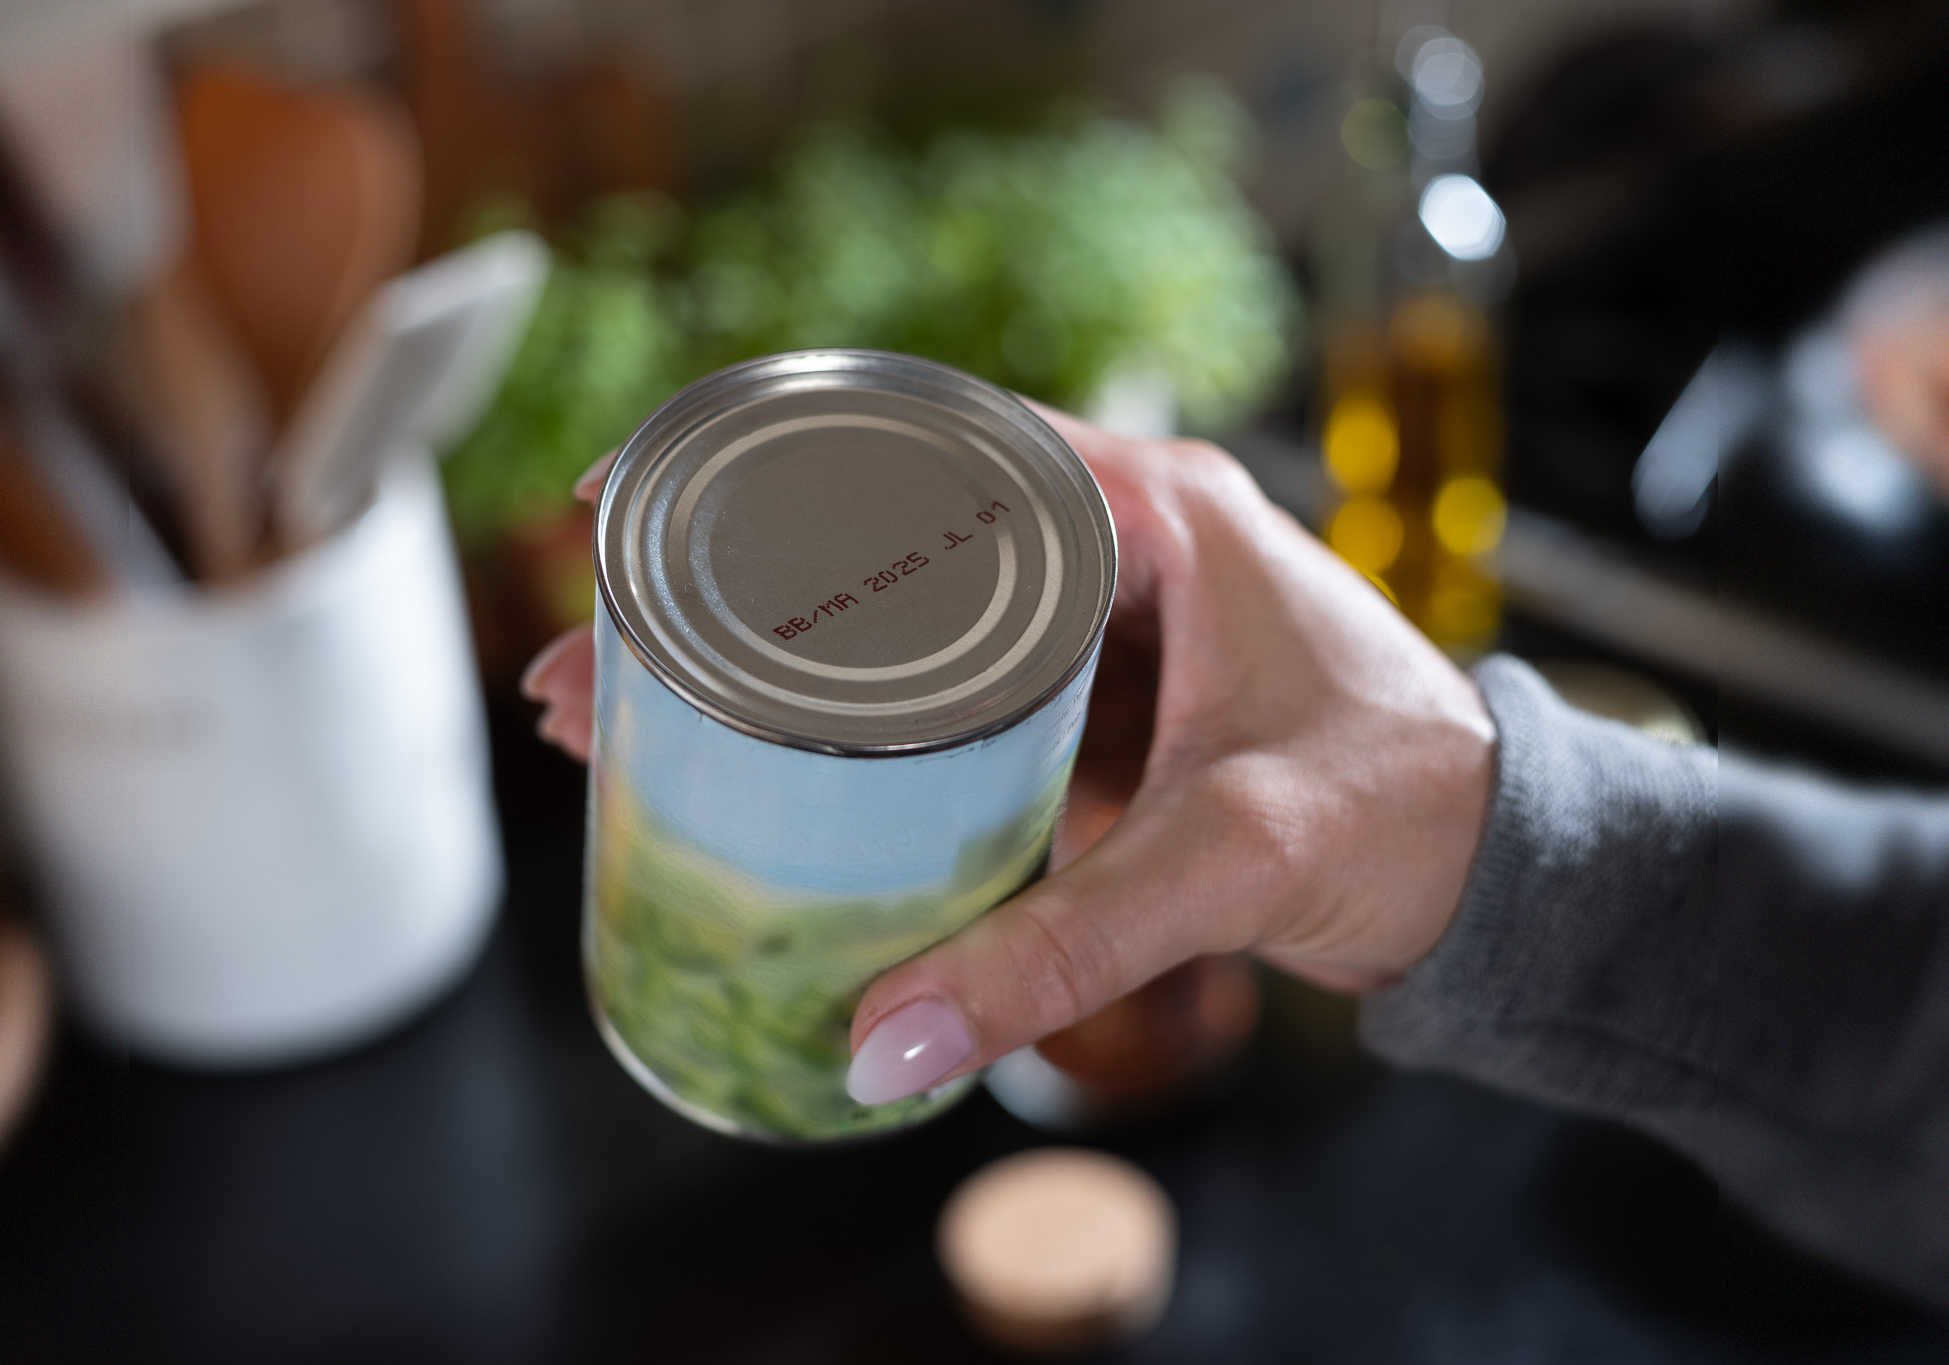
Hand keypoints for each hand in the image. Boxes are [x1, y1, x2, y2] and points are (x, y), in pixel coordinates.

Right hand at [521, 411, 1496, 1109]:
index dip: (758, 459)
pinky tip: (748, 755)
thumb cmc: (1403, 811)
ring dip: (766, 650)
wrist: (1496, 870)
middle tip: (590, 652)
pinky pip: (937, 687)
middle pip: (873, 534)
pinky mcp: (1086, 702)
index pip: (921, 441)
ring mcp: (1092, 622)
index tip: (633, 498)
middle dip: (718, 586)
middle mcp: (1109, 540)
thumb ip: (1057, 949)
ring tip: (628, 704)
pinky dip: (841, 715)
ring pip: (895, 610)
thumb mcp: (1219, 863)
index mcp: (1147, 507)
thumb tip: (883, 1040)